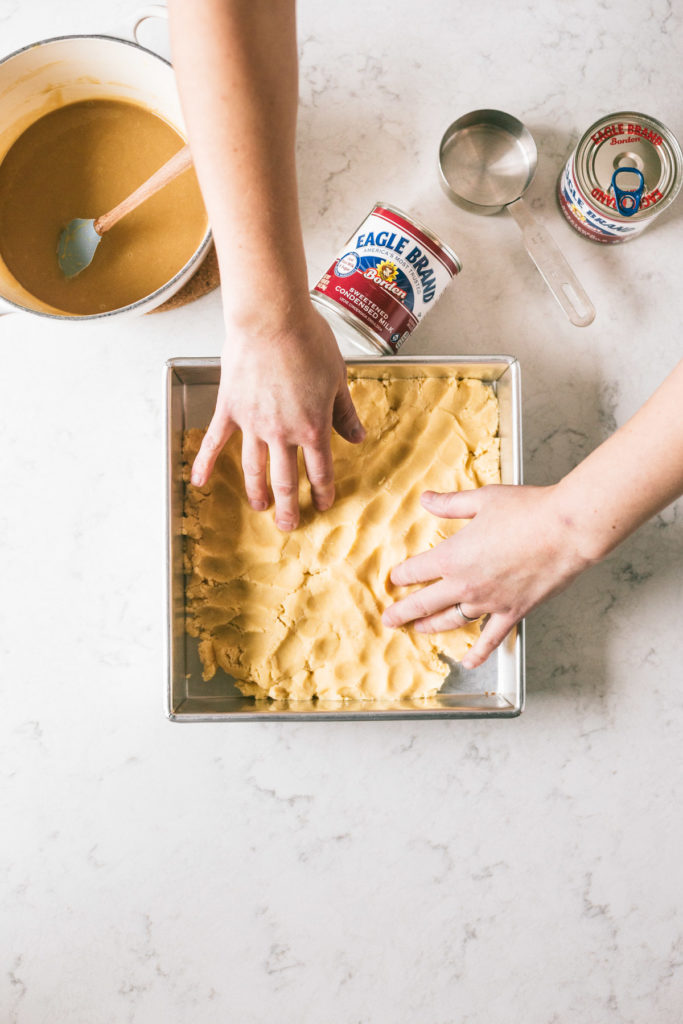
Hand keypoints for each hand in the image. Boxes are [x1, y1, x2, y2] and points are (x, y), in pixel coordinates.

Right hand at [190, 305, 364, 529]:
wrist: (272, 318)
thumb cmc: (308, 341)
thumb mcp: (337, 378)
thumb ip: (344, 413)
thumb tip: (357, 437)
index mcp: (313, 427)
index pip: (321, 470)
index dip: (324, 490)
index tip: (324, 504)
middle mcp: (282, 433)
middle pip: (287, 480)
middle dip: (290, 506)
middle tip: (289, 525)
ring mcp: (253, 424)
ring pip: (254, 468)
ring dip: (257, 492)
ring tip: (260, 507)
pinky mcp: (230, 409)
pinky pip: (216, 442)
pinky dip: (206, 463)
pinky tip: (199, 482)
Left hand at [382, 485, 591, 667]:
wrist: (567, 530)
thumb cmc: (528, 510)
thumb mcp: (482, 500)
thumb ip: (450, 503)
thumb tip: (426, 499)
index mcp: (453, 556)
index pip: (415, 570)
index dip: (401, 575)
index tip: (394, 579)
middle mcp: (465, 584)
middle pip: (424, 603)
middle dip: (402, 612)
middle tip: (388, 619)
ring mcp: (488, 602)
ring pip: (451, 620)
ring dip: (431, 627)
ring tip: (418, 630)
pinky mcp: (512, 612)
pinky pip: (490, 638)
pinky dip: (478, 652)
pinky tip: (468, 661)